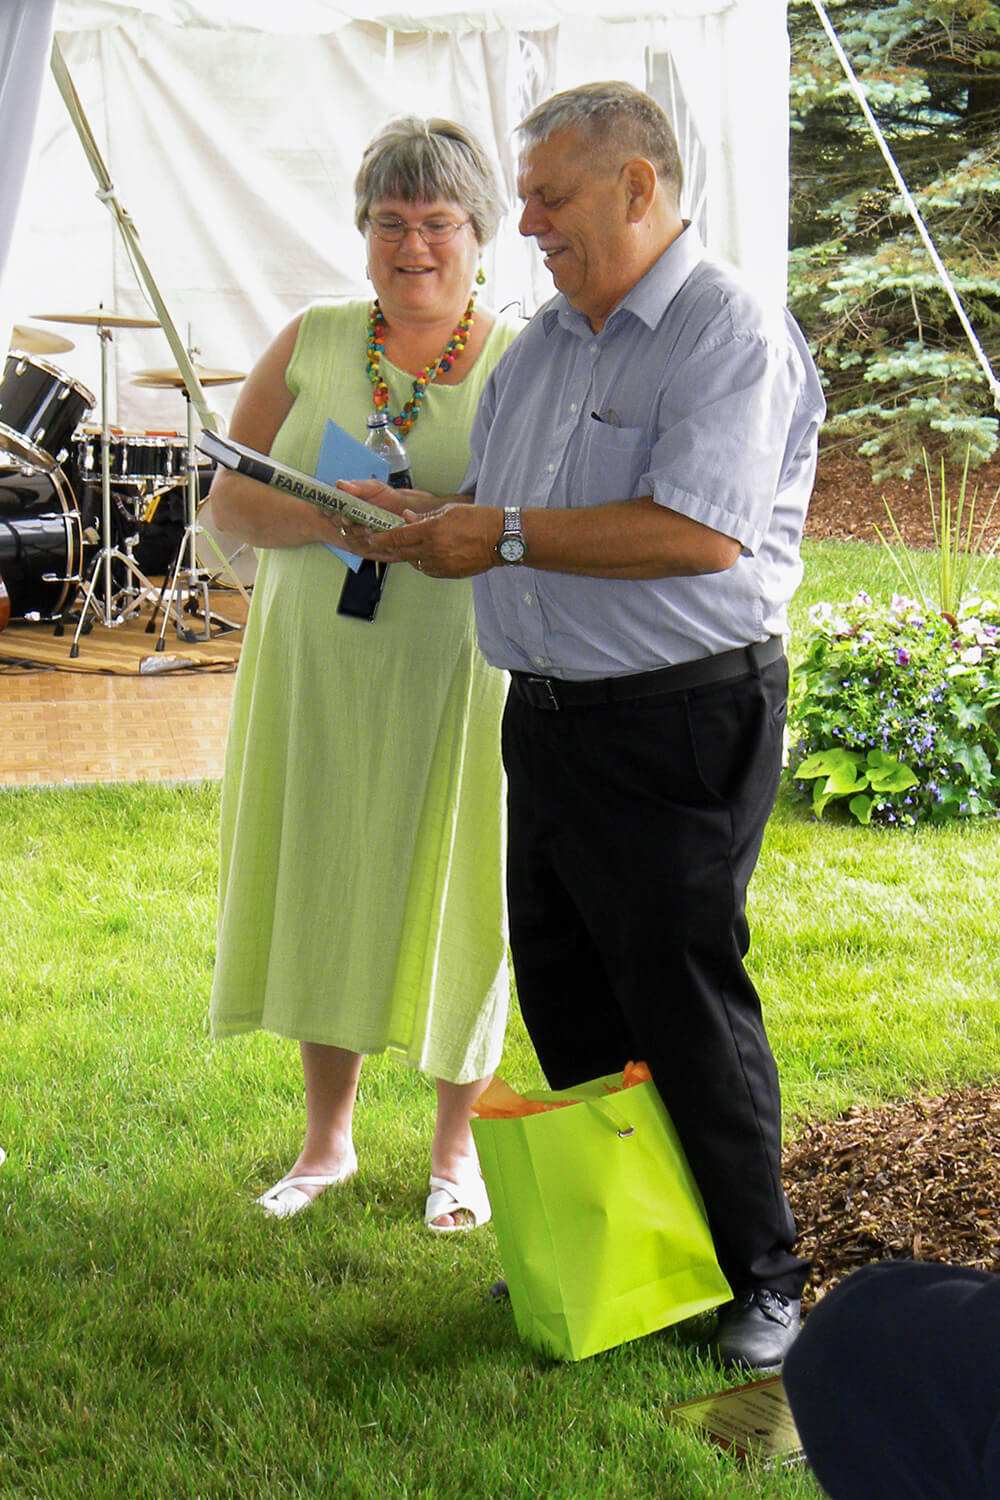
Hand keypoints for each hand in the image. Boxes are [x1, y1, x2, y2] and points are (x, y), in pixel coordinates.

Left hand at [357, 502, 500, 577]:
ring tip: (412, 546)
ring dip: (409, 554)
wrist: (500, 540)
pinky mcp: (448, 573)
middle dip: (391, 548)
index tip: (371, 538)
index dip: (382, 538)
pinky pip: (428, 569)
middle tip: (382, 544)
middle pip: (402, 552)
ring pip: (414, 562)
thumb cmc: (477, 520)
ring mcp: (440, 564)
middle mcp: (433, 549)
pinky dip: (423, 562)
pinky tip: (428, 554)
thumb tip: (406, 517)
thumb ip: (424, 516)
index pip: (398, 536)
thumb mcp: (449, 511)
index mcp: (432, 530)